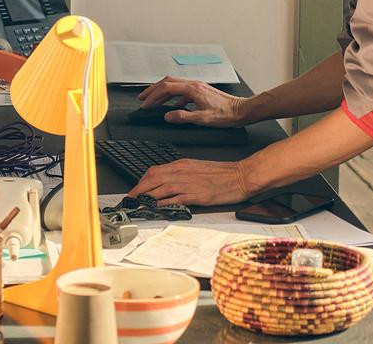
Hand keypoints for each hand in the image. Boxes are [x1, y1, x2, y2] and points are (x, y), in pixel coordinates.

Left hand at [128, 157, 252, 205]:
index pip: (155, 171)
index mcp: (183, 165)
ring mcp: (190, 183)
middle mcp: (183, 172)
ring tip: (138, 205)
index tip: (135, 191)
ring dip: (147, 197)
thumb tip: (166, 183)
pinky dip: (163, 203)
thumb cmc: (223, 174)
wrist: (241, 176)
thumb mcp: (198, 169)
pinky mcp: (197, 195)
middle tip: (131, 200)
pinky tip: (156, 208)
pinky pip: (175, 199)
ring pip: (161, 188)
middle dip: (139, 190)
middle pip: (153, 179)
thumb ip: (181, 174)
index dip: (141, 182)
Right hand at [136, 77, 248, 126]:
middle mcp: (194, 84)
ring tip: (154, 100)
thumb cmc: (226, 114)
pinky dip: (174, 96)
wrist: (241, 110)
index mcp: (192, 89)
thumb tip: (168, 116)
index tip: (145, 103)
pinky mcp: (202, 91)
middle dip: (153, 89)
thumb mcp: (202, 119)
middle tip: (143, 97)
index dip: (153, 96)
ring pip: (175, 85)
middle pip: (168, 82)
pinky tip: (174, 105)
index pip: (166, 88)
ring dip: (162, 92)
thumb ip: (183, 117)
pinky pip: (183, 91)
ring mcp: (198, 87)